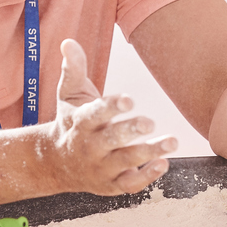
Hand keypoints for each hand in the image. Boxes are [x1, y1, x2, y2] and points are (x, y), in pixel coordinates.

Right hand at [41, 39, 174, 194]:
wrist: (54, 163)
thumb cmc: (70, 121)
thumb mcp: (68, 95)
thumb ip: (72, 69)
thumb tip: (68, 42)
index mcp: (80, 123)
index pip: (95, 114)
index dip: (111, 107)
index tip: (129, 98)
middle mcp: (89, 147)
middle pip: (110, 140)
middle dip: (130, 132)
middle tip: (150, 122)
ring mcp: (100, 168)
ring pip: (125, 162)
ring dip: (149, 153)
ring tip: (172, 141)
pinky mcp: (110, 185)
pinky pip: (129, 184)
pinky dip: (147, 177)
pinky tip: (164, 163)